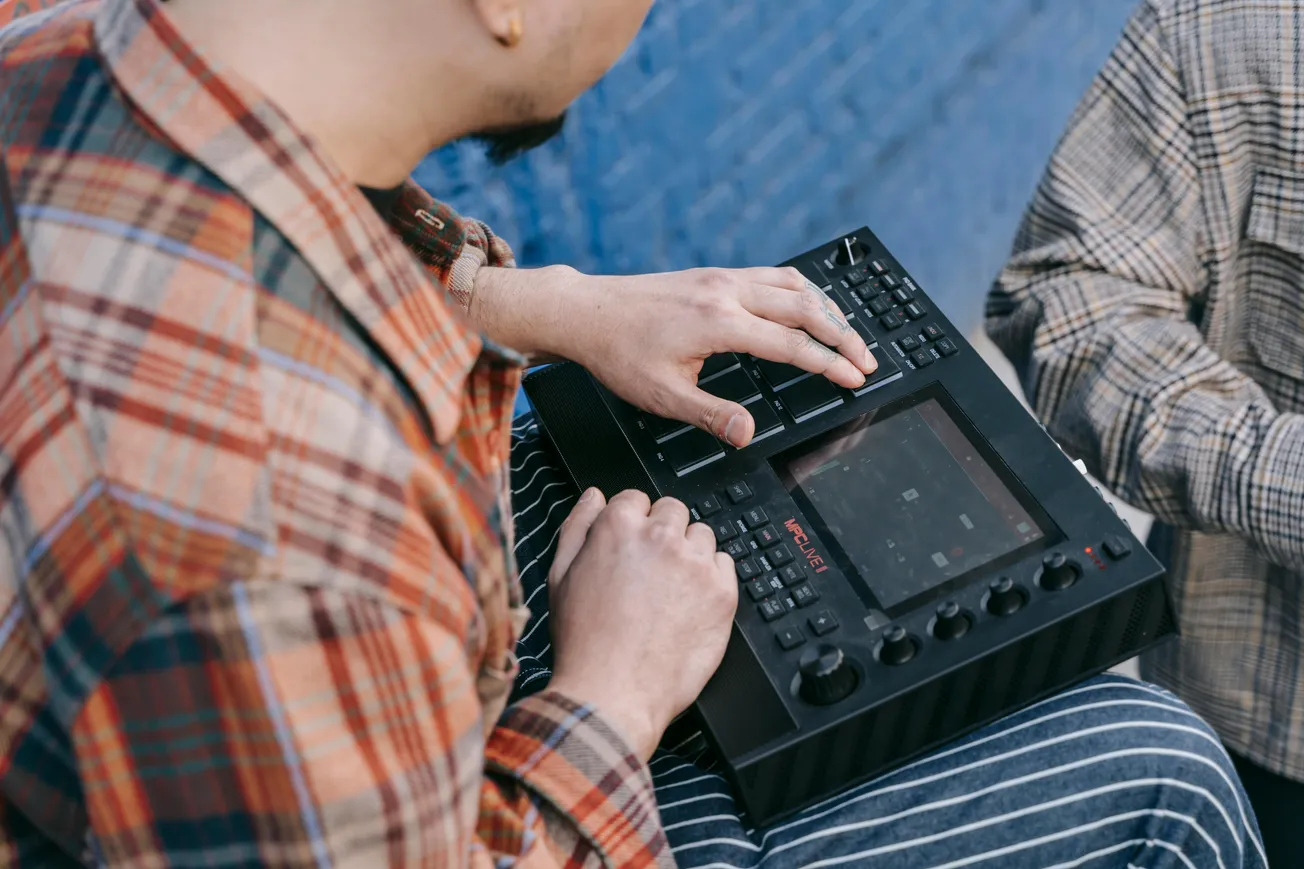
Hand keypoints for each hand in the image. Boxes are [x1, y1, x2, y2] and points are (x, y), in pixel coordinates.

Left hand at [469, 265, 875, 447]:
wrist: (587, 312)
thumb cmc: (619, 353)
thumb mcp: (662, 396)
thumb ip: (710, 415)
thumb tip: (747, 434)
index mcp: (719, 323)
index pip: (792, 344)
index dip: (829, 364)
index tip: (856, 379)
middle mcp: (727, 292)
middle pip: (805, 307)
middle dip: (843, 335)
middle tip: (867, 360)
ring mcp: (722, 278)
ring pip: (793, 284)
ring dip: (827, 307)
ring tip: (848, 333)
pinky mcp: (714, 275)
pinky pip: (772, 275)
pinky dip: (801, 290)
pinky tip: (807, 304)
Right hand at [545, 488, 737, 760]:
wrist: (612, 694)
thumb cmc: (584, 642)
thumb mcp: (560, 577)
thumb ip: (578, 527)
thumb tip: (595, 497)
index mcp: (618, 527)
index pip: (636, 498)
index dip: (632, 523)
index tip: (631, 546)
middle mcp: (661, 537)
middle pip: (673, 511)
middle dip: (663, 533)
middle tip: (650, 571)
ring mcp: (696, 564)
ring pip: (702, 536)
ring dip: (689, 554)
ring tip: (670, 591)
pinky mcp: (722, 592)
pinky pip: (726, 564)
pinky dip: (712, 578)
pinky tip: (691, 603)